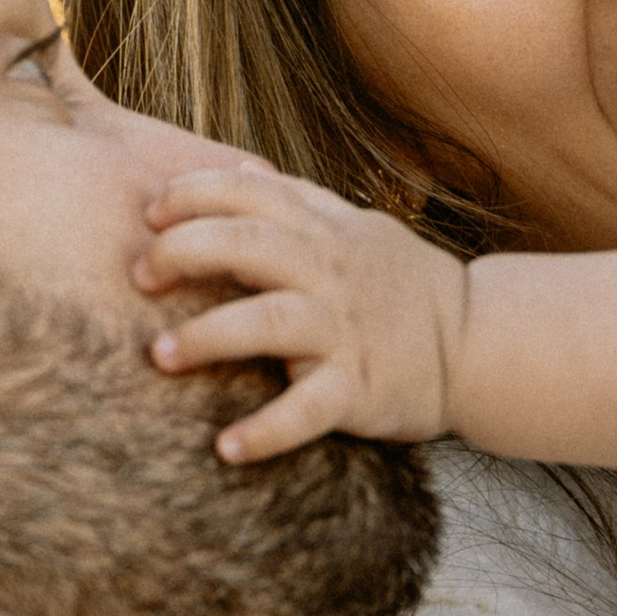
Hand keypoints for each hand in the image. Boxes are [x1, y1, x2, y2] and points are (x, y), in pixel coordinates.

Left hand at [136, 160, 469, 459]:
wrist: (478, 342)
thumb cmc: (401, 285)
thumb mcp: (356, 227)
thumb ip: (297, 199)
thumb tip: (238, 167)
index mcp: (324, 230)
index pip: (249, 191)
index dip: (192, 194)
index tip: (149, 214)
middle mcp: (330, 272)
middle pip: (248, 244)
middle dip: (184, 252)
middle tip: (138, 277)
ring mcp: (344, 330)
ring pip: (269, 321)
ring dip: (208, 336)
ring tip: (159, 356)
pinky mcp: (359, 388)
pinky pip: (308, 410)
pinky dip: (266, 431)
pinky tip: (226, 448)